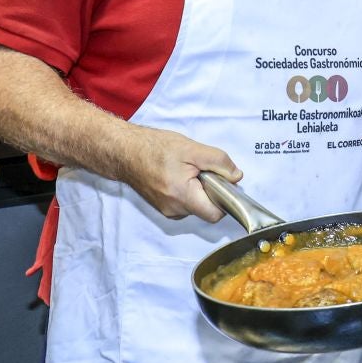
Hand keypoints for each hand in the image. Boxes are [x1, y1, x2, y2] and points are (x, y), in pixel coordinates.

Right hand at [121, 126, 239, 221]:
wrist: (124, 152)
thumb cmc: (154, 148)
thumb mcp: (192, 149)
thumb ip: (219, 162)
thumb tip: (236, 176)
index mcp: (182, 196)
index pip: (216, 214)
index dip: (225, 199)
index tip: (223, 183)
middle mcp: (174, 209)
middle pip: (206, 210)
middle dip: (210, 192)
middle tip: (202, 171)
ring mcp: (166, 210)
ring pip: (195, 206)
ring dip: (198, 191)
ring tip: (187, 171)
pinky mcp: (162, 207)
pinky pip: (184, 204)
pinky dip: (187, 192)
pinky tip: (179, 176)